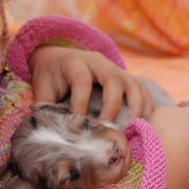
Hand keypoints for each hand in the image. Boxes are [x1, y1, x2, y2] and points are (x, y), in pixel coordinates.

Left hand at [29, 46, 153, 119]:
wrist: (58, 56)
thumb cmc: (50, 75)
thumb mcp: (42, 87)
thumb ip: (45, 106)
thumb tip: (50, 132)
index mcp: (75, 62)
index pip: (82, 81)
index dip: (81, 103)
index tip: (79, 124)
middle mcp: (98, 62)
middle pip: (112, 79)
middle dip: (112, 105)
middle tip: (108, 128)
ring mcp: (115, 68)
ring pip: (132, 83)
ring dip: (135, 107)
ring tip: (132, 129)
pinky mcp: (125, 77)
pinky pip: (141, 89)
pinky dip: (146, 106)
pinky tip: (144, 125)